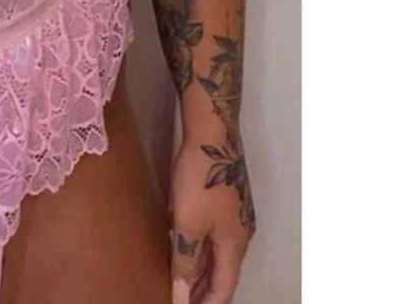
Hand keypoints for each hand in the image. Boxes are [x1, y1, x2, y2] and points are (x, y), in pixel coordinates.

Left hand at [168, 132, 254, 303]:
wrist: (212, 133)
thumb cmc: (201, 179)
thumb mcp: (188, 224)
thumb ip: (185, 261)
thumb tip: (181, 297)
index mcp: (235, 245)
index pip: (225, 288)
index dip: (206, 303)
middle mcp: (240, 234)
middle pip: (222, 272)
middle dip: (202, 289)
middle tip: (180, 299)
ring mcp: (234, 215)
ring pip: (217, 252)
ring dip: (200, 268)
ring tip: (179, 281)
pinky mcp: (225, 199)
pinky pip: (213, 234)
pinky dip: (199, 247)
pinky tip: (183, 247)